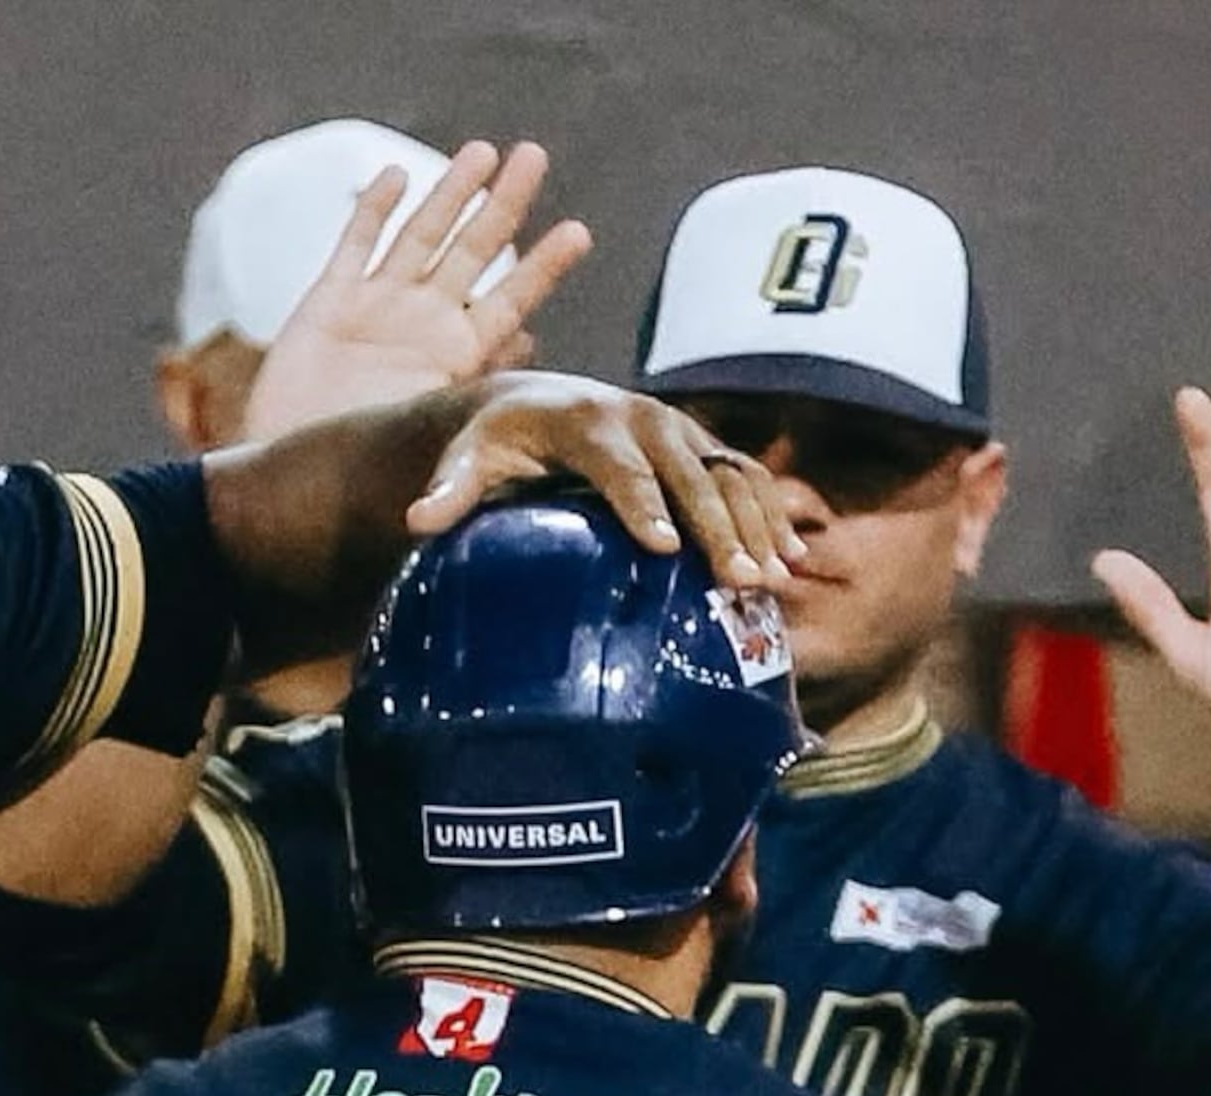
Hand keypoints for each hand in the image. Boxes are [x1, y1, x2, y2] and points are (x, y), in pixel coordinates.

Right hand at [242, 140, 591, 441]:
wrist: (293, 476)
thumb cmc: (365, 469)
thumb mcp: (433, 427)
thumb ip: (475, 383)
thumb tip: (533, 346)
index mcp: (457, 357)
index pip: (511, 299)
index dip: (543, 267)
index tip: (579, 232)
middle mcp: (423, 323)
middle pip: (471, 250)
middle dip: (503, 205)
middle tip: (533, 157)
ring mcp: (378, 306)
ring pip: (420, 236)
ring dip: (449, 193)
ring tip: (481, 153)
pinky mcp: (329, 301)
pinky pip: (355, 245)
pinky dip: (373, 211)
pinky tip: (397, 176)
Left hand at [407, 373, 803, 589]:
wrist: (543, 399)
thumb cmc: (500, 442)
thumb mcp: (470, 458)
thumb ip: (452, 489)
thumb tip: (419, 520)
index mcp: (589, 421)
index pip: (619, 468)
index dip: (642, 504)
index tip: (662, 547)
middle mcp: (645, 419)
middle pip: (690, 476)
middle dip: (719, 528)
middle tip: (741, 580)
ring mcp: (682, 432)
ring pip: (732, 476)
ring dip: (757, 526)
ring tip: (774, 580)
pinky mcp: (704, 446)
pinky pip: (749, 478)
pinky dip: (773, 514)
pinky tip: (792, 558)